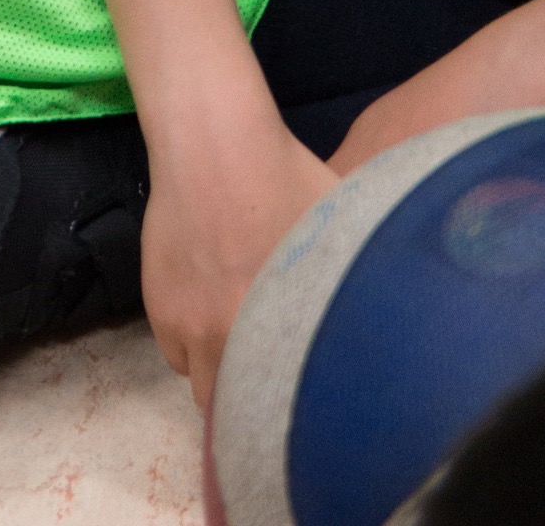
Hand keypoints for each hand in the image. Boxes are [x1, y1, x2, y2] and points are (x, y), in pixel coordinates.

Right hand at [142, 122, 335, 406]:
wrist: (213, 141)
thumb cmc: (285, 177)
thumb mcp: (339, 229)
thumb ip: (356, 282)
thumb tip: (388, 311)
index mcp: (277, 326)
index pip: (280, 398)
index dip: (291, 403)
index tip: (300, 391)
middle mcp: (225, 335)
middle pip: (234, 403)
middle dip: (251, 392)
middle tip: (270, 366)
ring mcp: (184, 321)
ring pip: (198, 377)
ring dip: (217, 366)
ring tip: (236, 332)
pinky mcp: (156, 301)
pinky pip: (172, 347)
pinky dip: (187, 338)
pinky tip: (207, 304)